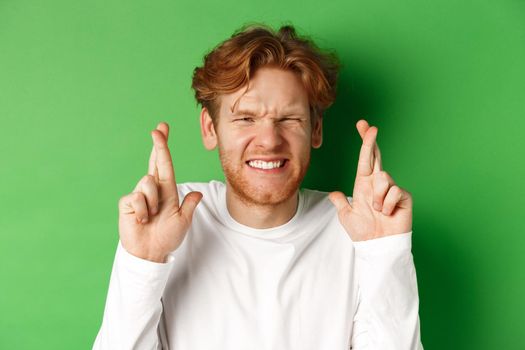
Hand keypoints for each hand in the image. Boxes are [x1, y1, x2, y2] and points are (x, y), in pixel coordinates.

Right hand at [118, 122, 201, 261]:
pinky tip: (142, 220)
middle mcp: (152, 189)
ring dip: (153, 202)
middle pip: (154, 162)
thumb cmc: (166, 237)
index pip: (165, 164)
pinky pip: (136, 198)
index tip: (162, 129)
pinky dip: (143, 211)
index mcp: (167, 190)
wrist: (150, 253)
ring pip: (148, 183)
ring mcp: (139, 195)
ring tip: (152, 217)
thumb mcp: (183, 221)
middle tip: (158, 129)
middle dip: (157, 145)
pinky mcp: (127, 203)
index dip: (163, 147)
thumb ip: (189, 205)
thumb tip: (198, 193)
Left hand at [329, 120, 411, 240]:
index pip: (366, 159)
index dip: (365, 143)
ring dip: (377, 196)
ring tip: (378, 211)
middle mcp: (378, 184)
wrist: (377, 246)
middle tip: (370, 127)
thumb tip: (333, 194)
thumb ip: (341, 202)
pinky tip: (388, 214)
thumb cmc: (364, 232)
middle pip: (377, 157)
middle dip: (371, 141)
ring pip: (383, 177)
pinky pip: (394, 192)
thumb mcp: (346, 215)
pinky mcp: (403, 197)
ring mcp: (392, 189)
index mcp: (364, 184)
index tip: (363, 126)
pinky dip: (387, 205)